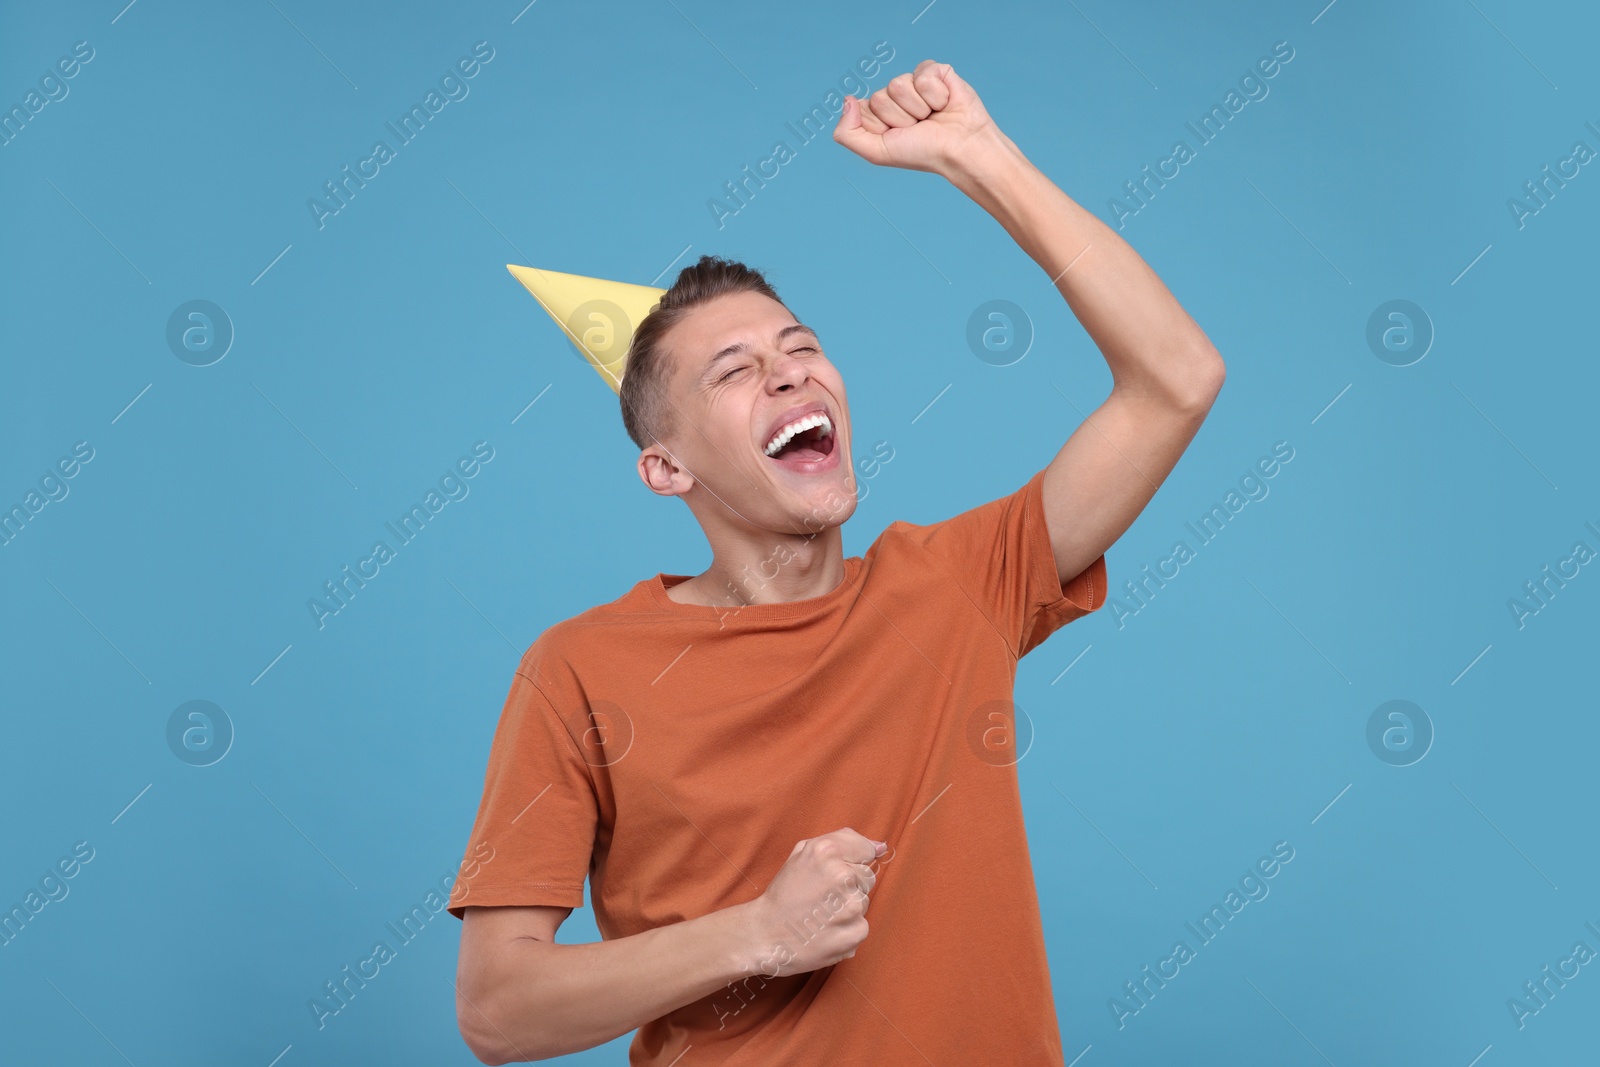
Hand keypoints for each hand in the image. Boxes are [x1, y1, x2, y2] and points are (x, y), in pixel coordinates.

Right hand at [742, 828, 886, 976]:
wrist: (765, 935)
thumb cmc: (784, 894)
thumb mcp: (802, 854)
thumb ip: (841, 841)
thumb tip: (880, 847)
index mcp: (827, 850)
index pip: (865, 850)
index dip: (849, 864)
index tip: (833, 877)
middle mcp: (842, 875)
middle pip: (867, 877)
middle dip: (849, 887)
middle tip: (822, 898)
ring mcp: (851, 905)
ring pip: (864, 902)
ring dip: (847, 910)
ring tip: (821, 915)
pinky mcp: (855, 932)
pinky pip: (862, 926)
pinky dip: (847, 931)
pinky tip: (825, 932)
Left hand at [832, 59, 999, 175]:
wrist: (960, 147)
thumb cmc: (922, 153)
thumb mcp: (877, 152)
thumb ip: (848, 134)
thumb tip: (847, 99)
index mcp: (877, 114)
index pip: (861, 108)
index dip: (879, 125)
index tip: (897, 136)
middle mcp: (893, 97)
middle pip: (880, 97)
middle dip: (900, 117)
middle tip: (919, 127)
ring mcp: (913, 82)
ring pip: (898, 84)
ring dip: (918, 107)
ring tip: (932, 116)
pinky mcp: (934, 71)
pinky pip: (922, 74)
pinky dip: (935, 94)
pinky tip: (944, 103)